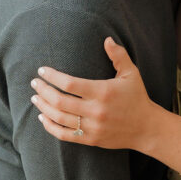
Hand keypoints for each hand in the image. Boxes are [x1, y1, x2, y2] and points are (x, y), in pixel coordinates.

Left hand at [31, 37, 155, 149]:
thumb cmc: (137, 97)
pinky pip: (65, 135)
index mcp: (103, 91)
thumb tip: (107, 39)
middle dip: (43, 91)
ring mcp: (92, 127)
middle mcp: (96, 110)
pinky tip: (43, 117)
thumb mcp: (131, 73)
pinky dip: (50, 127)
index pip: (70, 84)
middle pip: (60, 101)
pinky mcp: (91, 140)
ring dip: (43, 107)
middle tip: (34, 83)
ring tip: (35, 98)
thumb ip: (118, 55)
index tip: (42, 71)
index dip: (53, 77)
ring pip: (59, 118)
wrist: (146, 128)